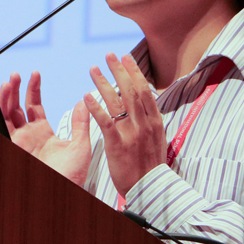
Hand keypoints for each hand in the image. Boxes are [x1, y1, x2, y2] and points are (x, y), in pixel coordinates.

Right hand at [0, 71, 90, 185]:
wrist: (62, 190)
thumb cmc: (72, 176)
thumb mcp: (81, 145)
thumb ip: (81, 122)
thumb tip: (85, 101)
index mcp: (43, 133)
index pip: (34, 105)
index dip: (33, 89)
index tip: (34, 74)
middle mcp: (28, 135)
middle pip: (17, 106)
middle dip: (16, 89)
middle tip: (17, 74)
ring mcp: (19, 140)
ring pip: (7, 112)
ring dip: (7, 95)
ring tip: (10, 80)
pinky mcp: (12, 145)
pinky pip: (2, 123)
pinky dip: (0, 107)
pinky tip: (4, 95)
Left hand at [83, 53, 166, 196]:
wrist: (150, 188)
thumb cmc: (151, 165)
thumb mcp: (158, 139)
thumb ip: (151, 120)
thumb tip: (147, 102)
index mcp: (155, 122)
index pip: (144, 91)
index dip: (134, 72)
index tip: (126, 57)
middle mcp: (144, 124)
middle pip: (131, 91)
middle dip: (119, 70)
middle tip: (109, 54)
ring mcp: (131, 134)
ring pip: (117, 103)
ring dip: (103, 83)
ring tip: (93, 69)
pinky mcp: (117, 144)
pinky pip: (105, 122)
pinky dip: (96, 108)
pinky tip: (85, 96)